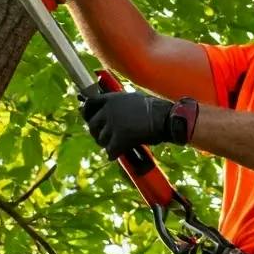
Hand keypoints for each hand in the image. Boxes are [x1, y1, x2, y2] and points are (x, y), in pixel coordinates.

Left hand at [79, 83, 196, 155]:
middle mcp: (109, 110)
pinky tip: (118, 154)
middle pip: (92, 124)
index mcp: (112, 98)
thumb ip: (119, 103)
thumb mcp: (133, 98)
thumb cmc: (155, 109)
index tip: (89, 118)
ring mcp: (113, 125)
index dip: (87, 112)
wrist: (166, 118)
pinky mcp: (119, 139)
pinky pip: (110, 151)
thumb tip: (110, 109)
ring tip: (115, 145)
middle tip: (104, 138)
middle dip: (97, 133)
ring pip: (100, 139)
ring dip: (107, 144)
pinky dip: (113, 154)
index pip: (89, 103)